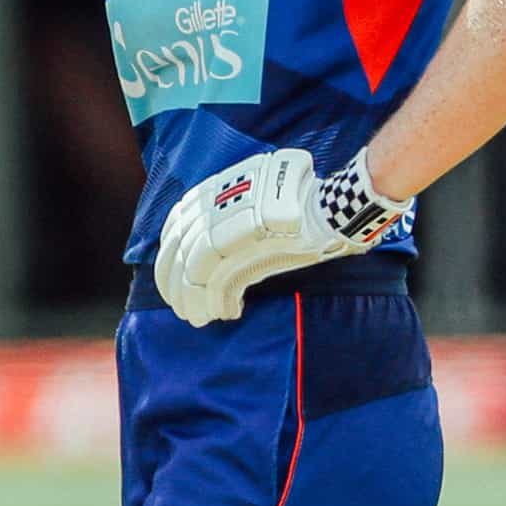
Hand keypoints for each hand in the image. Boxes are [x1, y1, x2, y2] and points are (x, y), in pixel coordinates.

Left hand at [151, 147, 410, 327]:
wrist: (336, 206)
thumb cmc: (303, 205)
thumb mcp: (257, 197)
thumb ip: (228, 215)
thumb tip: (200, 250)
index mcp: (218, 188)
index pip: (179, 222)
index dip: (169, 252)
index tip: (170, 275)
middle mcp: (220, 203)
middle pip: (181, 248)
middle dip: (173, 282)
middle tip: (178, 305)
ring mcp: (234, 225)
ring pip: (195, 270)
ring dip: (192, 299)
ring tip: (196, 317)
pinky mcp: (250, 248)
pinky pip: (221, 281)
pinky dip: (217, 301)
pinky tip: (225, 314)